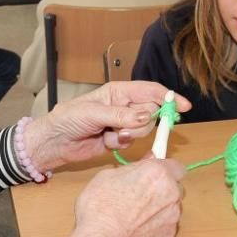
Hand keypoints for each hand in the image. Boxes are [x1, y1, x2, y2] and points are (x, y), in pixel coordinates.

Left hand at [23, 81, 190, 170]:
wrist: (53, 142)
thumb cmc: (68, 119)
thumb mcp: (94, 113)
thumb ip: (122, 115)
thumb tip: (147, 115)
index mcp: (119, 92)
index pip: (150, 92)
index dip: (168, 98)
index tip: (182, 108)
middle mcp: (124, 106)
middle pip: (151, 112)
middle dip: (143, 122)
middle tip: (126, 129)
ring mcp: (121, 124)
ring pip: (143, 129)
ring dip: (130, 135)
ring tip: (111, 135)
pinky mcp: (117, 140)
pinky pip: (132, 143)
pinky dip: (121, 144)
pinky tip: (106, 143)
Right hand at [64, 158, 184, 236]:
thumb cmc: (101, 208)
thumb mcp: (108, 176)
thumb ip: (132, 168)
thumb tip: (145, 162)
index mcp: (157, 173)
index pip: (175, 166)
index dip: (163, 169)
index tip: (153, 172)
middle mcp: (170, 192)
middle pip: (174, 186)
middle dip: (161, 188)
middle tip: (139, 193)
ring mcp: (172, 216)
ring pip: (171, 207)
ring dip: (158, 207)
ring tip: (135, 214)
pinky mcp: (169, 235)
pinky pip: (166, 224)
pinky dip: (156, 224)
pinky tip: (137, 228)